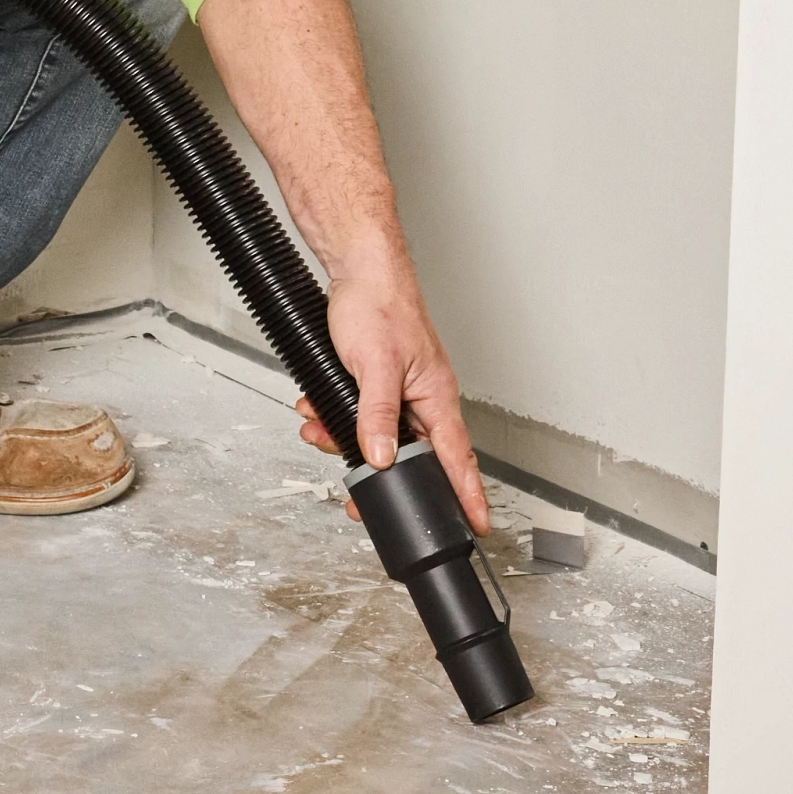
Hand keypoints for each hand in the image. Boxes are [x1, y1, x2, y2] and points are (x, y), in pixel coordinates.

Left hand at [299, 249, 491, 531]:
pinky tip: (316, 408)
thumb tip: (382, 459)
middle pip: (409, 454)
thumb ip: (378, 416)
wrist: (357, 269)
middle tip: (357, 495)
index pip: (458, 457)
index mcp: (436, 395)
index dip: (466, 493)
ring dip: (343, 438)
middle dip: (376, 470)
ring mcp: (401, 390)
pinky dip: (335, 416)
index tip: (475, 524)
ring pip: (377, 435)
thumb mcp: (375, 367)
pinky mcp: (376, 382)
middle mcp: (423, 397)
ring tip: (318, 429)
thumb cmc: (379, 304)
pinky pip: (359, 415)